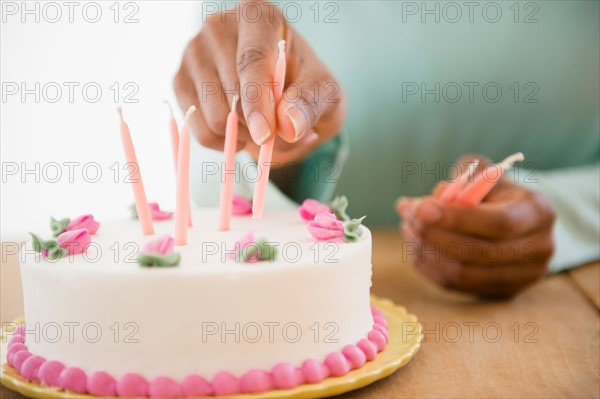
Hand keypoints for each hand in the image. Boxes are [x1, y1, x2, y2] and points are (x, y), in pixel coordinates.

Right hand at [173, 0, 346, 164]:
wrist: (286, 95)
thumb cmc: (307, 86)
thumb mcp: (326, 93)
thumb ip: (311, 104)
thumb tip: (288, 125)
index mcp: (258, 17)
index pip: (252, 60)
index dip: (258, 101)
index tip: (266, 134)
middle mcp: (218, 27)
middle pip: (232, 95)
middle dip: (261, 127)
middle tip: (284, 133)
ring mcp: (193, 54)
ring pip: (213, 118)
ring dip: (245, 137)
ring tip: (264, 127)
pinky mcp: (179, 82)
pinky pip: (200, 132)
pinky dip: (226, 143)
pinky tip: (241, 130)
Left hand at [397, 155, 555, 297]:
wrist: (515, 219)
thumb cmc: (494, 191)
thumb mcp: (484, 171)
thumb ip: (464, 176)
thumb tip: (438, 196)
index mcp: (538, 213)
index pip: (498, 223)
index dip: (456, 218)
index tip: (420, 207)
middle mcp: (538, 249)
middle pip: (478, 252)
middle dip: (434, 234)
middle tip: (408, 215)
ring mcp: (522, 277)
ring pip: (463, 273)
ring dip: (426, 250)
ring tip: (408, 227)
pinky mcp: (500, 293)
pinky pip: (455, 285)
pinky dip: (429, 265)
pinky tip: (415, 245)